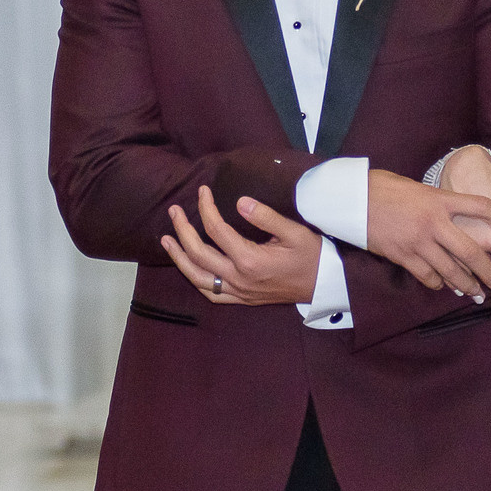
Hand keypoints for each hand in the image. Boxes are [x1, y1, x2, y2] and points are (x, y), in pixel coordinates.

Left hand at [160, 185, 321, 305]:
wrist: (324, 285)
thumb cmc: (311, 255)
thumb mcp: (294, 232)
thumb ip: (266, 216)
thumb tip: (239, 202)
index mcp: (250, 260)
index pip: (216, 230)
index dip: (205, 208)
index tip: (203, 191)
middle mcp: (239, 278)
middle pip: (199, 253)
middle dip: (183, 229)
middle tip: (174, 210)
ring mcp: (239, 292)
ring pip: (198, 277)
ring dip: (179, 258)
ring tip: (166, 240)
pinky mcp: (242, 299)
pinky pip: (211, 294)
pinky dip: (196, 280)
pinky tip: (188, 268)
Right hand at [367, 167, 490, 298]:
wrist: (353, 199)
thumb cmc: (384, 188)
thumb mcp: (418, 188)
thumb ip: (439, 201)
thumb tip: (459, 214)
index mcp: (440, 199)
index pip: (481, 206)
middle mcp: (434, 221)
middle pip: (472, 250)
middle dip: (489, 270)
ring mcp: (418, 241)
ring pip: (452, 270)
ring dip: (468, 285)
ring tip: (477, 294)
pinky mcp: (403, 256)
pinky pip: (428, 276)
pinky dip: (439, 283)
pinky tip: (444, 286)